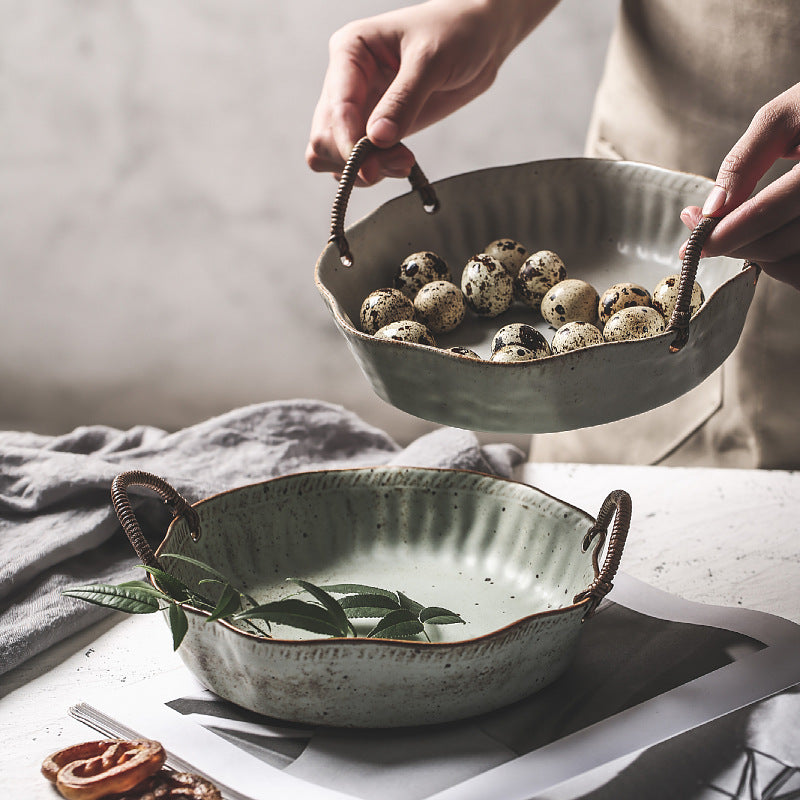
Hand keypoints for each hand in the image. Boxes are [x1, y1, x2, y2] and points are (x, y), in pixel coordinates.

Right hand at [306, 0, 557, 184]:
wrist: (480, 39)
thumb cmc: (455, 32)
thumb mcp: (431, 60)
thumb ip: (403, 99)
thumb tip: (376, 138)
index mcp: (350, 52)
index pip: (334, 108)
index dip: (347, 141)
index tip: (369, 163)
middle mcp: (346, 82)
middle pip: (324, 138)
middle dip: (355, 159)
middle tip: (394, 164)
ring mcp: (359, 108)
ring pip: (336, 156)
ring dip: (365, 169)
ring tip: (403, 163)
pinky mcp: (375, 129)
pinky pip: (360, 162)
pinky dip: (377, 170)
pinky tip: (403, 163)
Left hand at [680, 82, 799, 290]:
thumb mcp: (787, 114)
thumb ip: (746, 159)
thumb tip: (711, 207)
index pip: (768, 212)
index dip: (724, 232)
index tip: (692, 241)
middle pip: (776, 244)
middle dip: (732, 243)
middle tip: (701, 230)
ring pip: (792, 265)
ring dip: (756, 255)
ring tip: (737, 229)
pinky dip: (781, 262)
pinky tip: (766, 238)